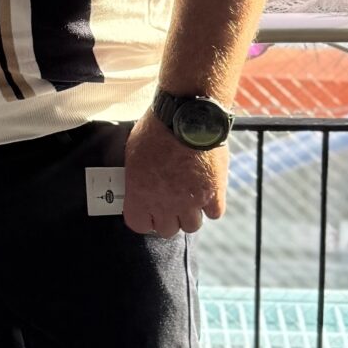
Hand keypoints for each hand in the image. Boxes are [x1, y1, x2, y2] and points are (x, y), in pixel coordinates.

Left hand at [121, 107, 224, 239]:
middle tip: (172, 203)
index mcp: (140, 195)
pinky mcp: (214, 194)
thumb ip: (136, 176)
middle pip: (168, 230)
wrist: (187, 117)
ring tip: (191, 198)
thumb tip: (137, 184)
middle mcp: (165, 204)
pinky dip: (212, 206)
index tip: (149, 211)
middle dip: (169, 218)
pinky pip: (215, 214)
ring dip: (191, 214)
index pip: (139, 225)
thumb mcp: (133, 153)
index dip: (145, 218)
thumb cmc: (156, 129)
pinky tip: (208, 193)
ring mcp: (191, 202)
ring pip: (192, 226)